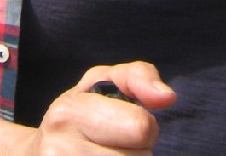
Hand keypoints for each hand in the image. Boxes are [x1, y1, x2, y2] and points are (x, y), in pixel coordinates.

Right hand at [34, 63, 176, 152]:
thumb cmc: (79, 114)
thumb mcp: (102, 82)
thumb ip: (138, 77)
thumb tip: (166, 97)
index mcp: (68, 113)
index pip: (141, 128)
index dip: (145, 127)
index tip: (126, 126)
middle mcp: (59, 151)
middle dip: (137, 154)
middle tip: (115, 146)